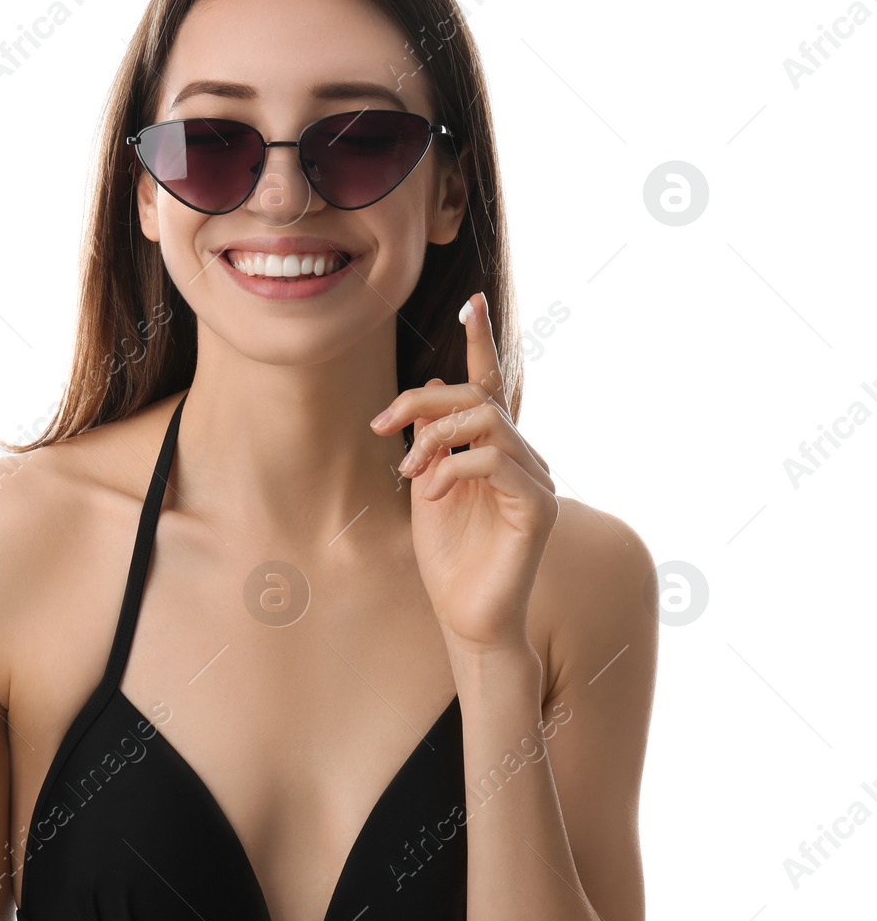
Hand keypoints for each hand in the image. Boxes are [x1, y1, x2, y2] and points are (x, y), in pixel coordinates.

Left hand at [369, 291, 558, 654]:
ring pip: (486, 420)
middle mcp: (521, 458)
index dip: (482, 343)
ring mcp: (536, 480)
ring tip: (412, 472)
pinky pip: (493, 459)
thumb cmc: (447, 557)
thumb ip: (430, 443)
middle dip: (422, 401)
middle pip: (476, 396)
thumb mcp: (427, 486)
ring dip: (435, 437)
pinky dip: (452, 467)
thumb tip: (429, 398)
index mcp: (494, 450)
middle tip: (382, 426)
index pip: (491, 386)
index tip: (470, 304)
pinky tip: (433, 492)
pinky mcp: (538, 507)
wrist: (465, 616)